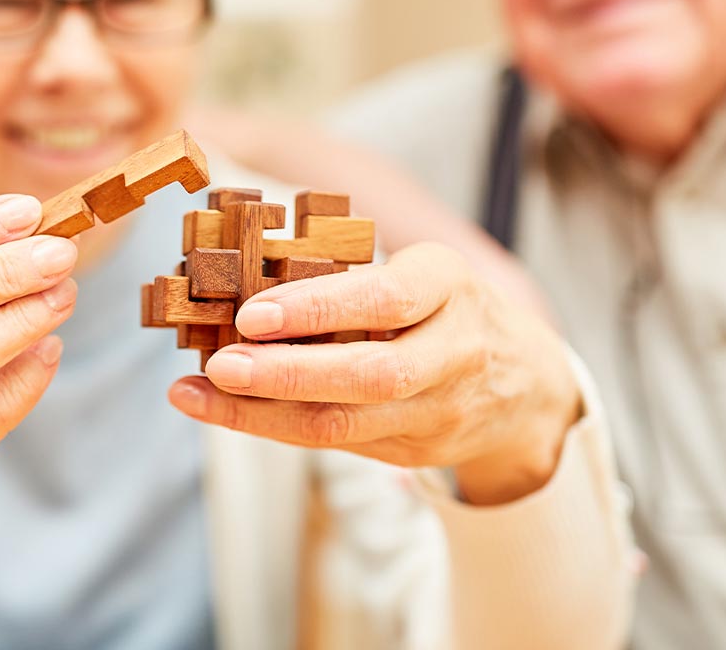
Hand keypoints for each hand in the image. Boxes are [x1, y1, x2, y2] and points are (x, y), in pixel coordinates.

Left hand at [166, 242, 579, 504]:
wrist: (527, 387)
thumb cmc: (447, 310)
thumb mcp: (422, 274)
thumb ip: (353, 280)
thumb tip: (245, 281)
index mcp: (448, 287)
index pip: (385, 300)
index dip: (317, 309)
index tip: (252, 314)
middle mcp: (452, 352)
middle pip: (368, 374)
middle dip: (286, 374)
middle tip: (219, 365)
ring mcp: (438, 411)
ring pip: (345, 423)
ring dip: (262, 413)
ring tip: (197, 395)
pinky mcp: (415, 452)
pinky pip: (336, 442)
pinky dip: (275, 426)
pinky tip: (224, 411)